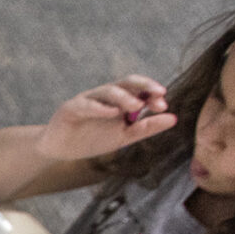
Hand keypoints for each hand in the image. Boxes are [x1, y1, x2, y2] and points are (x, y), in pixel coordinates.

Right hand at [33, 76, 176, 163]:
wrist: (60, 150)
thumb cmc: (91, 140)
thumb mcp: (124, 136)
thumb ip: (147, 127)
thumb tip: (174, 118)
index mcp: (119, 100)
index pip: (139, 90)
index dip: (152, 93)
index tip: (164, 104)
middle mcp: (105, 96)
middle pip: (126, 83)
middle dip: (143, 85)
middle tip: (158, 92)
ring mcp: (88, 99)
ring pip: (108, 91)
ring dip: (124, 97)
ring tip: (137, 106)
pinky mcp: (71, 107)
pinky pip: (87, 104)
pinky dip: (100, 108)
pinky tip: (112, 113)